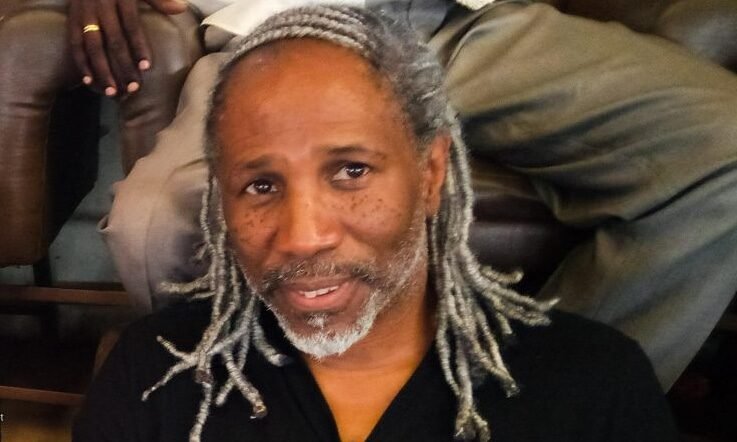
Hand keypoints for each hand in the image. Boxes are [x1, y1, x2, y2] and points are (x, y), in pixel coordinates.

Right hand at [67, 0, 187, 96]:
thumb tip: (182, 8)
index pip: (131, 26)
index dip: (139, 46)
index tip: (146, 68)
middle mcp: (100, 6)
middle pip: (112, 40)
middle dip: (122, 66)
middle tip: (133, 88)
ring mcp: (84, 14)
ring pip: (92, 45)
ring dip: (102, 70)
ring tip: (112, 92)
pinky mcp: (71, 18)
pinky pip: (74, 43)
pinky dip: (81, 63)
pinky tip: (89, 81)